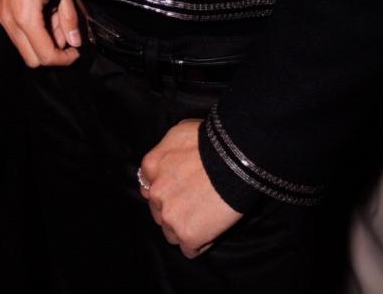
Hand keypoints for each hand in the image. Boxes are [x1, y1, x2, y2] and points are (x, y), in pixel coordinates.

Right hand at [0, 0, 80, 67]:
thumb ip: (67, 17)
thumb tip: (74, 41)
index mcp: (25, 17)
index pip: (44, 56)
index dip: (63, 59)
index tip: (75, 52)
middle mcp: (10, 21)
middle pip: (31, 58)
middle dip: (51, 55)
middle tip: (67, 39)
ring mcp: (2, 16)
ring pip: (22, 46)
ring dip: (40, 43)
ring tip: (56, 22)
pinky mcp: (0, 9)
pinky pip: (15, 33)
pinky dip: (30, 32)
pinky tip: (43, 15)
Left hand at [139, 119, 242, 257]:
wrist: (233, 159)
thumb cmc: (210, 141)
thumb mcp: (178, 133)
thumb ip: (165, 151)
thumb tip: (165, 160)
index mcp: (151, 166)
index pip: (150, 187)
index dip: (167, 190)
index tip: (182, 191)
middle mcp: (155, 193)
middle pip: (159, 211)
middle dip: (174, 209)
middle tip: (196, 203)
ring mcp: (169, 216)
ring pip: (171, 232)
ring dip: (185, 227)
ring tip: (205, 217)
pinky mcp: (186, 235)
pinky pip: (189, 249)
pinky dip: (200, 243)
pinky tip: (212, 229)